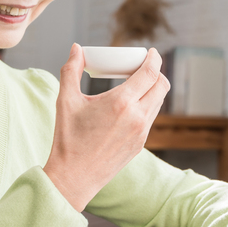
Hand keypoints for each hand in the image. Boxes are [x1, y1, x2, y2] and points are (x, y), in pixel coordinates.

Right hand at [44, 43, 169, 210]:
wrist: (74, 177)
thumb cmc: (68, 139)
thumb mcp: (66, 101)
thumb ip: (71, 70)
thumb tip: (76, 49)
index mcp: (121, 102)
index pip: (150, 73)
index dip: (154, 58)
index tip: (152, 52)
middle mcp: (137, 117)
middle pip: (162, 85)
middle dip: (157, 71)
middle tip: (143, 66)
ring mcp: (142, 133)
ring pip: (158, 102)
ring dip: (152, 89)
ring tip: (135, 84)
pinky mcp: (140, 144)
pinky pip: (150, 118)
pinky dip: (146, 106)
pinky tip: (130, 105)